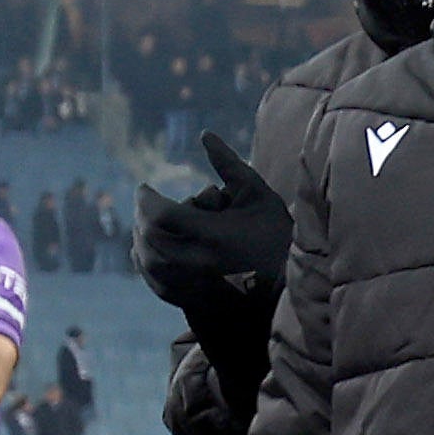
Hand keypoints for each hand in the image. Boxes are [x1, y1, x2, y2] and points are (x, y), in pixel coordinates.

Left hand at [140, 135, 292, 318]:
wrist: (293, 282)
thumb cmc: (276, 234)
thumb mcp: (257, 193)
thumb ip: (229, 164)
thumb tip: (205, 134)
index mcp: (214, 234)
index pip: (161, 215)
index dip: (145, 199)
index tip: (144, 187)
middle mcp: (200, 262)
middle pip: (150, 238)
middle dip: (141, 217)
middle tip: (144, 204)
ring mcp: (196, 284)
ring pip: (150, 263)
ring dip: (140, 241)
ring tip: (143, 226)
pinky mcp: (196, 299)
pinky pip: (158, 285)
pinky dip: (146, 267)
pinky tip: (147, 253)